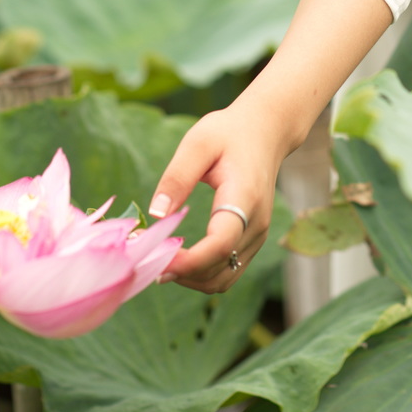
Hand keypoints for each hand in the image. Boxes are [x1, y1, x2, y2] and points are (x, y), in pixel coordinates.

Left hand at [148, 99, 293, 293]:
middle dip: (181, 273)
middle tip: (146, 259)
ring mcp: (257, 235)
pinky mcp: (252, 240)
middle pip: (219, 270)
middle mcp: (256, 224)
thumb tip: (156, 214)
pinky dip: (201, 274)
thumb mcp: (199, 143)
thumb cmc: (229, 133)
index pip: (220, 244)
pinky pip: (227, 272)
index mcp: (244, 198)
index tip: (155, 258)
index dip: (188, 261)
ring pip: (223, 279)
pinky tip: (178, 259)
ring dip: (190, 279)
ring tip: (158, 260)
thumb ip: (177, 177)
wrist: (265, 131)